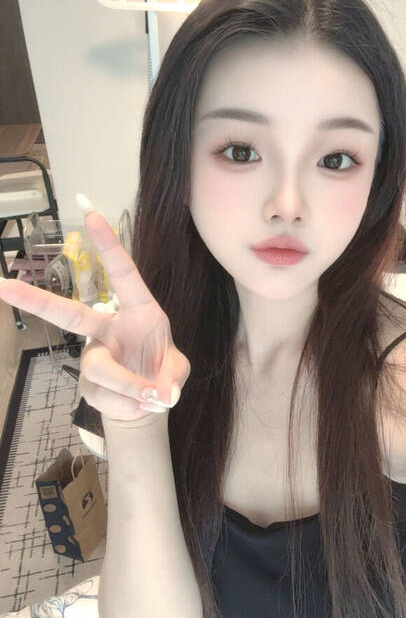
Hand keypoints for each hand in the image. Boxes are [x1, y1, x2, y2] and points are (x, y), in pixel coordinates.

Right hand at [0, 207, 189, 424]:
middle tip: (1, 285)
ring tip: (152, 396)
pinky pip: (107, 396)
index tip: (90, 212)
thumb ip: (172, 377)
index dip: (108, 245)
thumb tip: (160, 393)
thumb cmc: (161, 373)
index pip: (123, 274)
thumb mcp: (177, 372)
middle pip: (69, 314)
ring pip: (100, 368)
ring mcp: (94, 355)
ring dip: (128, 385)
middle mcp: (108, 328)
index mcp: (137, 311)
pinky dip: (131, 405)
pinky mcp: (88, 384)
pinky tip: (140, 404)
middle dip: (34, 299)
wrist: (147, 404)